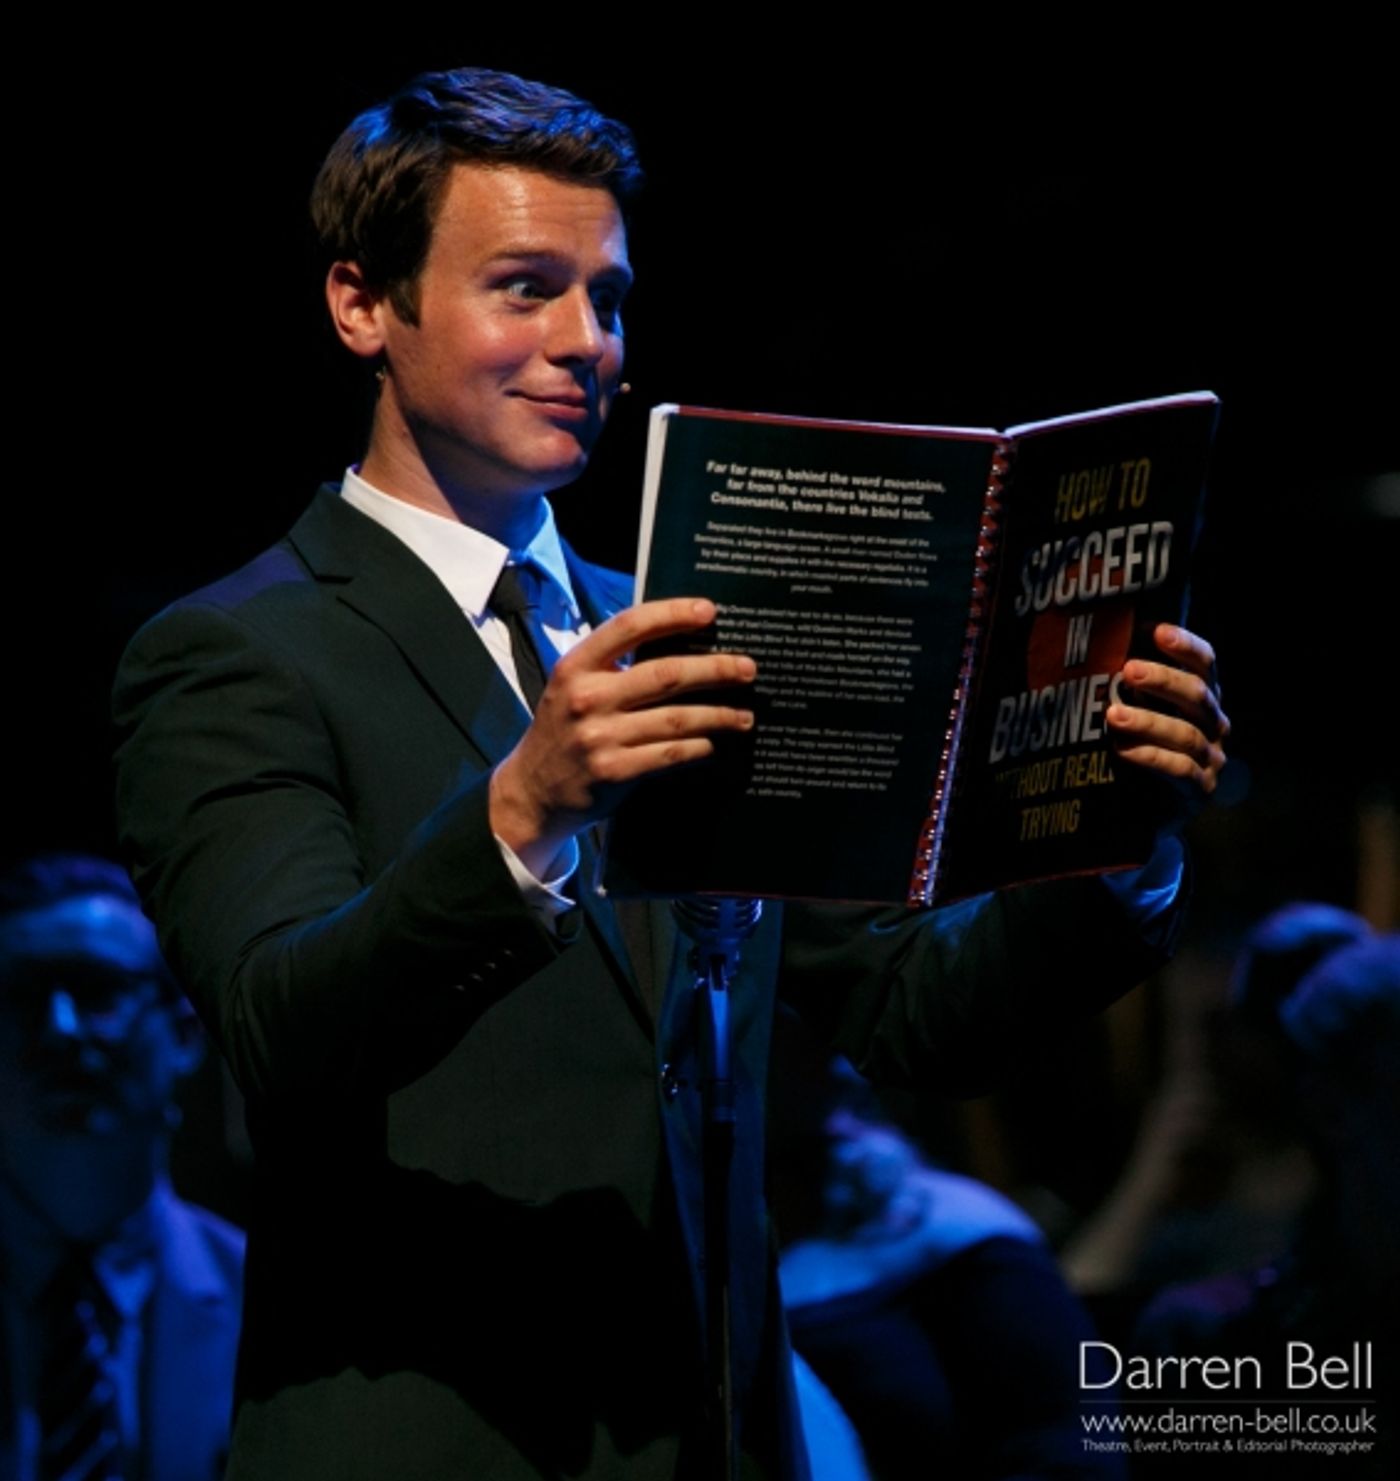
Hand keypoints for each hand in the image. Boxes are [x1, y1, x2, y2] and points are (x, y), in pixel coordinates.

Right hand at [490, 598, 754, 873]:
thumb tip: (678, 640)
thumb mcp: (574, 686)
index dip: (672, 614)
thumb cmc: (565, 730)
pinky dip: (698, 747)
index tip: (709, 611)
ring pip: (677, 719)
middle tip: (747, 668)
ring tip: (744, 715)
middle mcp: (586, 697)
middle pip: (666, 674)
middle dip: (715, 669)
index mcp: (576, 666)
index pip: (629, 627)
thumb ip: (613, 665)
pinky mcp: (614, 772)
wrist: (533, 791)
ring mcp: (599, 737)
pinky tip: (713, 743)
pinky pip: (670, 754)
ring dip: (719, 715)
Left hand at [1106, 623, 1229, 811]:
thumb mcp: (1144, 710)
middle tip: (1128, 670)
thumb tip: (1101, 648)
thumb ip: (1136, 686)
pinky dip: (1149, 757)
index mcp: (1204, 697)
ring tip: (1113, 714)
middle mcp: (1215, 723)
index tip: (1158, 631)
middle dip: (1162, 680)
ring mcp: (1211, 757)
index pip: (1206, 664)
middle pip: (1196, 694)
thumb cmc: (1144, 744)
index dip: (1186, 646)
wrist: (1152, 806)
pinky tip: (1123, 750)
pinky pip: (1179, 770)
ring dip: (1148, 721)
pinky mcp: (1200, 788)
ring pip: (1185, 734)